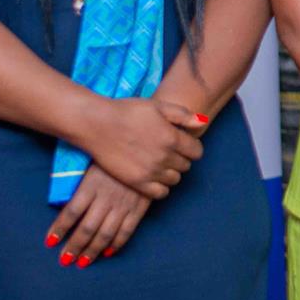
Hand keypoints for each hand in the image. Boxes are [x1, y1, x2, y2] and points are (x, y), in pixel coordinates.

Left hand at [43, 165, 149, 266]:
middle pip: (86, 229)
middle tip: (65, 260)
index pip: (70, 213)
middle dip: (74, 247)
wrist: (146, 149)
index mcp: (90, 186)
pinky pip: (126, 231)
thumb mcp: (91, 163)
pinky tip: (107, 253)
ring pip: (105, 234)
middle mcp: (105, 198)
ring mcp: (123, 204)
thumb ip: (79, 182)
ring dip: (92, 251)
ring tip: (82, 262)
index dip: (59, 229)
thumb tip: (60, 199)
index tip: (50, 242)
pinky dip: (116, 244)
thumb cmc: (113, 155)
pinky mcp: (139, 208)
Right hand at [84, 97, 205, 198]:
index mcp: (173, 138)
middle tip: (168, 152)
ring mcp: (151, 172)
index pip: (197, 152)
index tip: (182, 144)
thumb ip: (183, 115)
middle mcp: (165, 157)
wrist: (97, 124)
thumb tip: (202, 122)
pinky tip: (153, 177)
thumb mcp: (158, 106)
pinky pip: (160, 193)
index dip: (191, 147)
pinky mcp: (137, 182)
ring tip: (159, 163)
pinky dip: (161, 187)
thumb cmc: (128, 111)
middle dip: (181, 159)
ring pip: (175, 180)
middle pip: (186, 166)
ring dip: (171, 173)